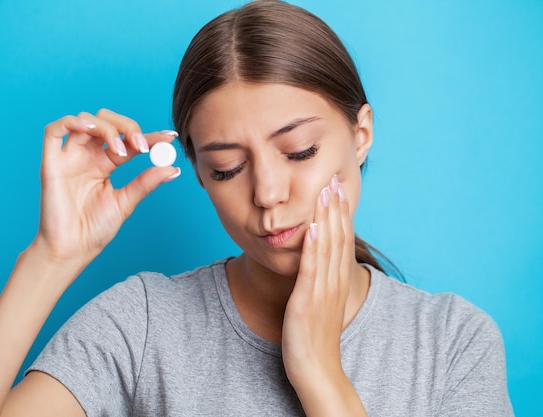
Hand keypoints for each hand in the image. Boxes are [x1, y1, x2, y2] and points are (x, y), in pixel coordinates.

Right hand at [31, 109, 179, 272]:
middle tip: (143, 146)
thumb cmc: (94, 230)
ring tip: (121, 149)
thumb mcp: (125, 202)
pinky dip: (71, 122)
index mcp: (105, 163)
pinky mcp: (51, 163)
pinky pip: (53, 131)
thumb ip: (146, 182)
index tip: (169, 137)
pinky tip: (89, 129)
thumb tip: (172, 168)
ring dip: (107, 127)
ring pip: (85, 121)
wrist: (72, 250)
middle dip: (127, 127)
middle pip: (107, 122)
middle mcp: (87, 155)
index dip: (149, 136)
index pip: (128, 141)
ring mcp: (69, 157)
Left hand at [282, 174, 365, 415]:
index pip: (341, 240)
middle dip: (335, 207)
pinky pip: (311, 269)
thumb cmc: (315, 338)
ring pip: (327, 247)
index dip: (340, 213)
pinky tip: (312, 227)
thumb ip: (321, 282)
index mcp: (336, 281)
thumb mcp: (321, 304)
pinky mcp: (307, 300)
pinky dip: (313, 247)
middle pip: (337, 238)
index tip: (338, 188)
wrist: (317, 369)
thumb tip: (317, 263)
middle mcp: (333, 282)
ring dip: (326, 218)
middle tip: (333, 179)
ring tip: (324, 192)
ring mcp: (321, 290)